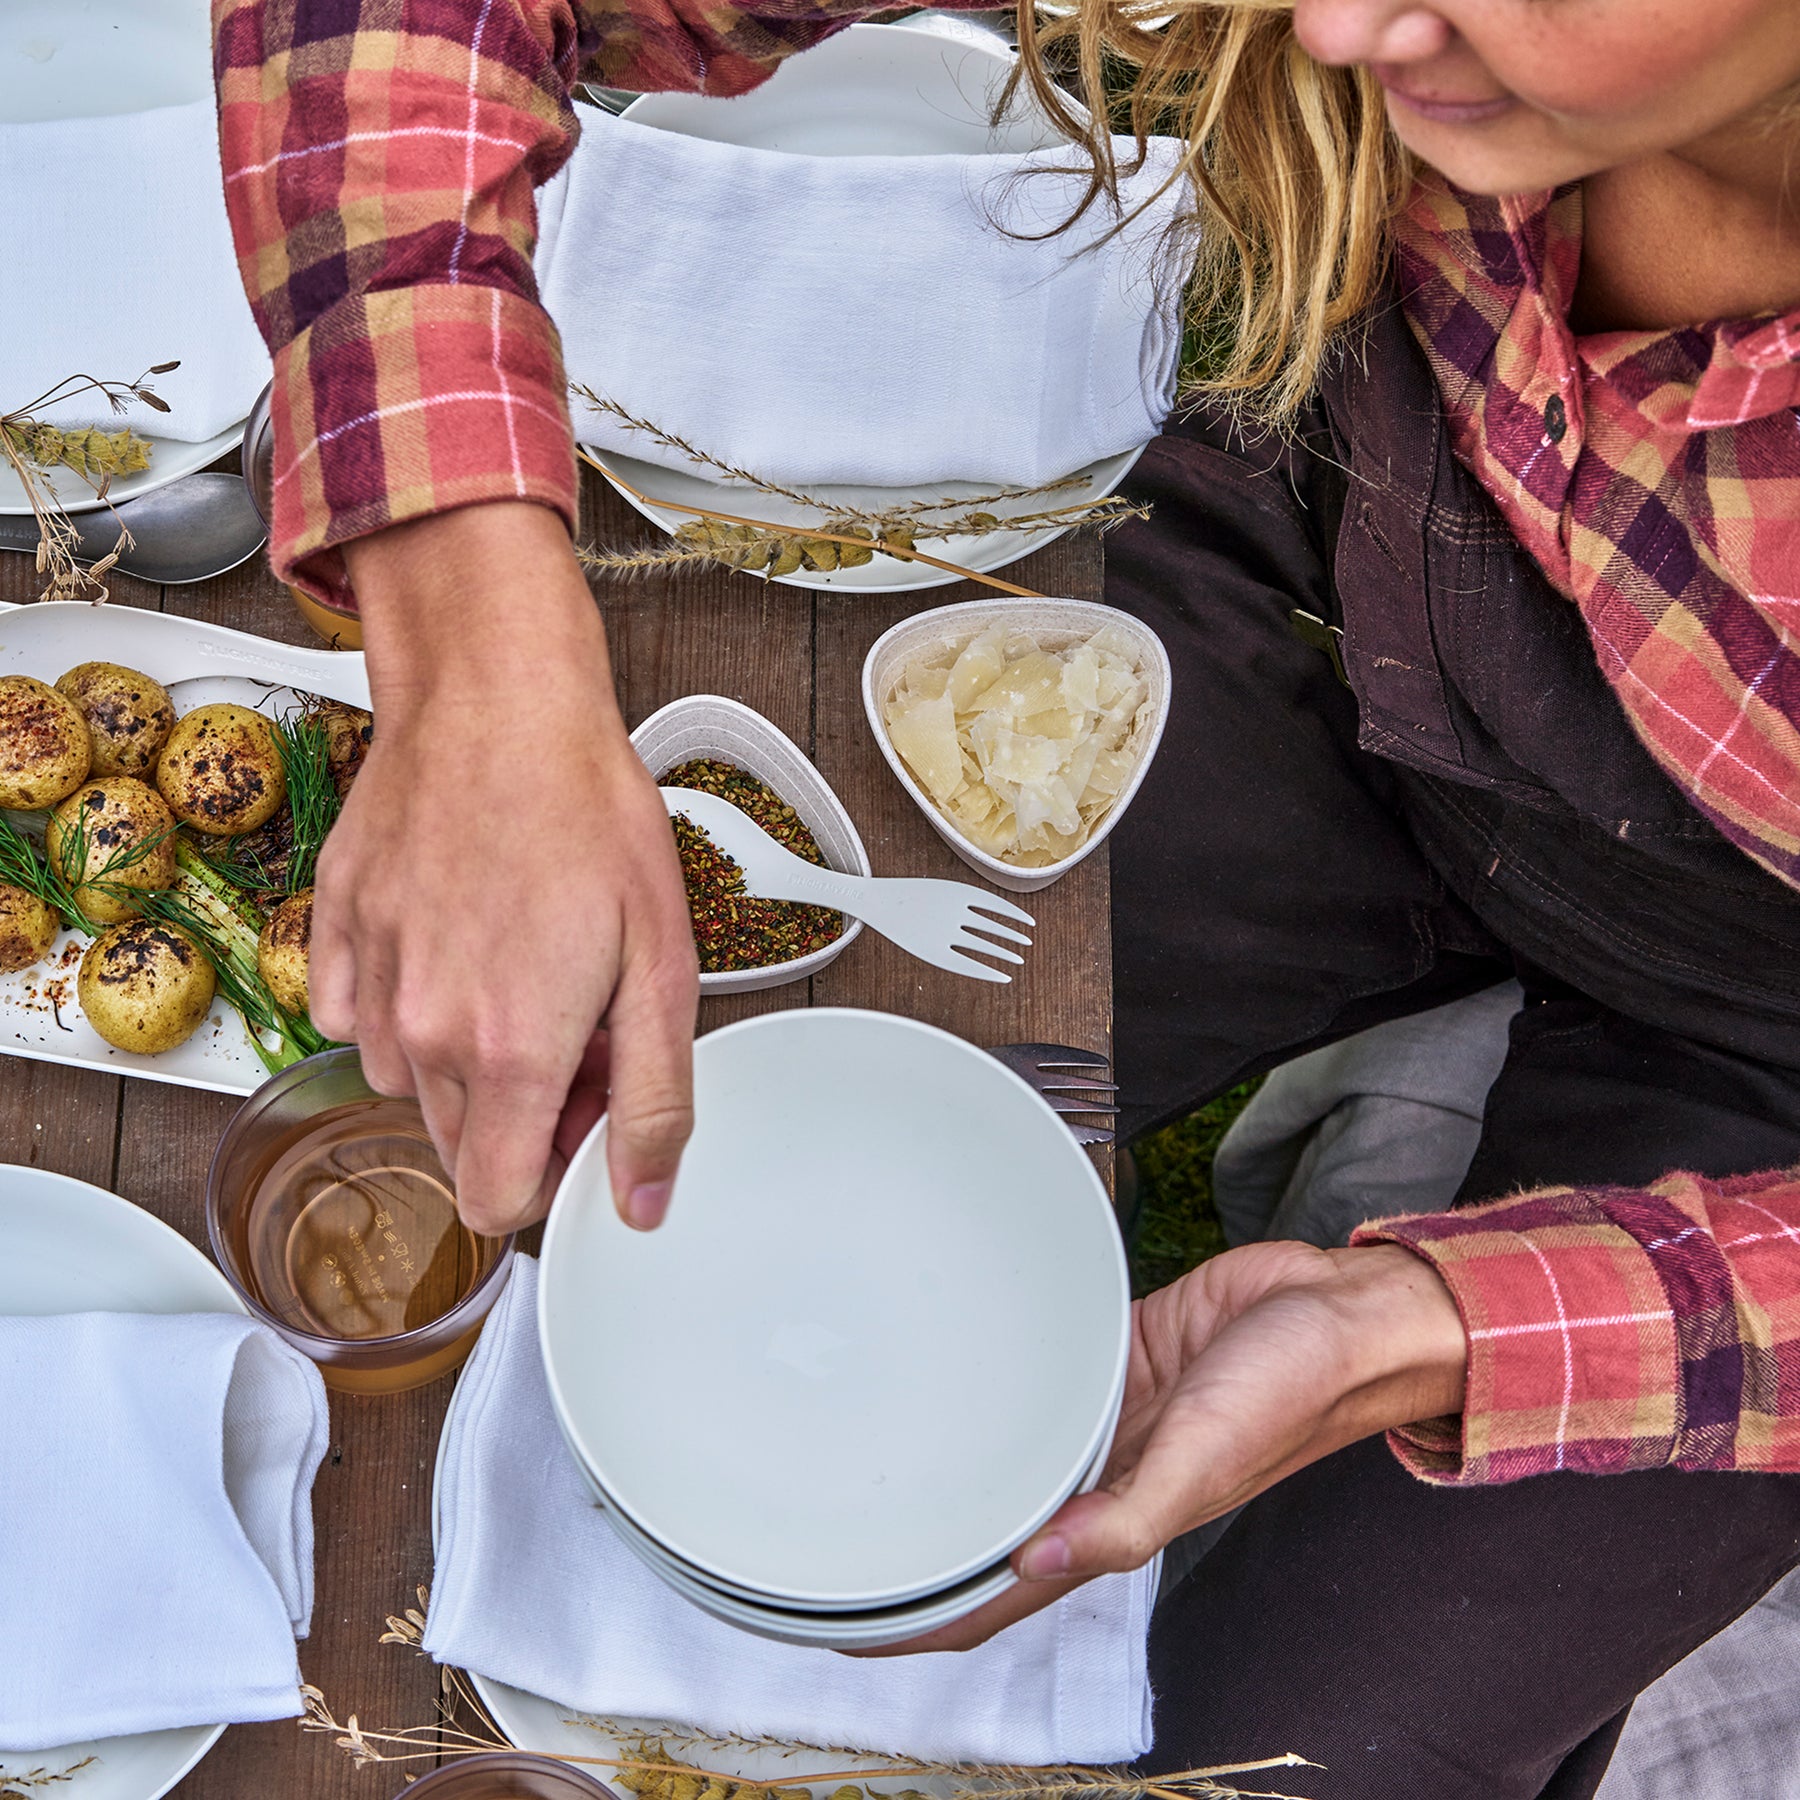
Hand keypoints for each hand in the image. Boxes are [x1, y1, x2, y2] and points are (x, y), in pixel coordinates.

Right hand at [317, 502, 699, 1234]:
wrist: (498, 703)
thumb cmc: (587, 813)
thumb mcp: (664, 963)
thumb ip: (653, 1099)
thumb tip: (640, 1203)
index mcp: (511, 1053)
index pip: (497, 1203)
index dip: (553, 1172)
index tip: (586, 1110)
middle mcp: (423, 1033)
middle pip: (460, 1144)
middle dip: (520, 1111)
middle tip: (573, 1018)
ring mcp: (368, 982)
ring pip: (409, 1084)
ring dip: (462, 1057)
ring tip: (517, 967)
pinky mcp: (333, 932)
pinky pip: (355, 1017)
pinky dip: (402, 1003)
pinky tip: (453, 941)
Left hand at [857, 1240, 1465, 1653]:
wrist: (1340, 1310)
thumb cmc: (1292, 1391)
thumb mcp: (1205, 1460)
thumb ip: (1126, 1518)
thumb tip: (1036, 1561)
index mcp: (1117, 1519)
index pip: (1003, 1593)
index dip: (930, 1621)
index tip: (852, 1627)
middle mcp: (1098, 1473)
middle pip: (989, 1524)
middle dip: (920, 1538)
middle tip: (831, 1526)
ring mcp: (1101, 1414)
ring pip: (1009, 1449)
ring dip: (954, 1458)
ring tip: (869, 1445)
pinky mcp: (1111, 1353)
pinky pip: (1040, 1372)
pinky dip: (999, 1378)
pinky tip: (954, 1361)